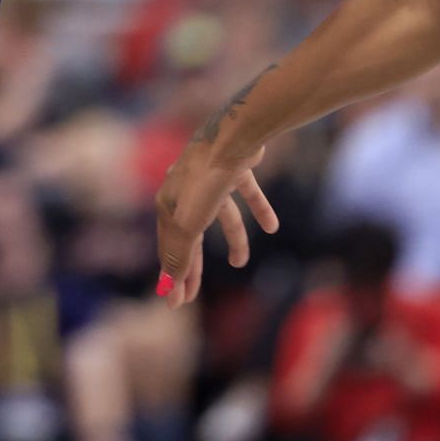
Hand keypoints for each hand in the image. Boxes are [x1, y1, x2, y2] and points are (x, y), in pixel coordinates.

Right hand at [154, 139, 277, 309]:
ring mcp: (210, 180)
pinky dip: (259, 211)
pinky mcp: (234, 169)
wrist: (232, 139)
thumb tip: (167, 286)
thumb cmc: (204, 182)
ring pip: (222, 217)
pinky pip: (246, 195)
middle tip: (194, 295)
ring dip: (233, 239)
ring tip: (240, 263)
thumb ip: (178, 255)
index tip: (177, 302)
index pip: (169, 248)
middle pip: (190, 236)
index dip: (172, 276)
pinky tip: (273, 227)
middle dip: (193, 265)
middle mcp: (186, 192)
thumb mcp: (187, 224)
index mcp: (169, 205)